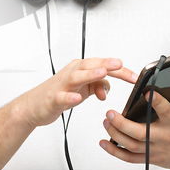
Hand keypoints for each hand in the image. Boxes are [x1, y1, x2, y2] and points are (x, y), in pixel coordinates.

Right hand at [20, 58, 137, 128]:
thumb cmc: (59, 93)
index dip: (120, 70)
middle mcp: (72, 73)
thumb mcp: (83, 90)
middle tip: (120, 64)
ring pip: (77, 76)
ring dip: (90, 74)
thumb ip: (98, 86)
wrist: (34, 105)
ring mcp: (62, 85)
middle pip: (91, 65)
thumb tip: (108, 87)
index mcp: (81, 69)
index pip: (103, 65)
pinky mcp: (53, 98)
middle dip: (106, 64)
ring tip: (102, 74)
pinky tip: (77, 98)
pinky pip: (62, 97)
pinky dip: (69, 97)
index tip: (135, 76)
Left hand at [100, 88, 169, 169]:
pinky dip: (115, 152)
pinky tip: (103, 143)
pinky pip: (130, 158)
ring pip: (132, 145)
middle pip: (141, 133)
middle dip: (122, 123)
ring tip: (105, 121)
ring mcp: (157, 150)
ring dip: (115, 134)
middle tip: (109, 112)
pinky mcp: (151, 158)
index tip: (147, 92)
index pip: (166, 111)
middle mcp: (166, 137)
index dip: (157, 102)